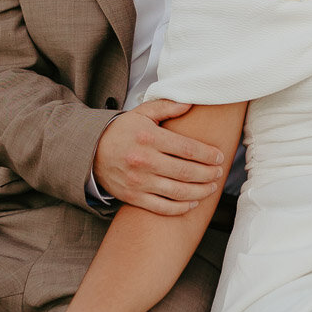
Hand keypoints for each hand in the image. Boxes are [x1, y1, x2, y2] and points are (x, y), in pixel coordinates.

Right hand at [95, 102, 223, 213]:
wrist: (91, 152)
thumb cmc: (122, 131)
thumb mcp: (142, 113)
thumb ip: (166, 107)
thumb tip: (190, 103)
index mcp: (149, 138)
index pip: (187, 148)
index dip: (208, 155)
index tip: (219, 157)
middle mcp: (144, 160)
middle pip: (186, 172)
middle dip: (208, 174)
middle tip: (219, 173)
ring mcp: (138, 181)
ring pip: (177, 192)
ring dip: (199, 192)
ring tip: (210, 187)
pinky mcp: (133, 197)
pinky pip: (161, 207)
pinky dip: (180, 208)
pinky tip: (192, 203)